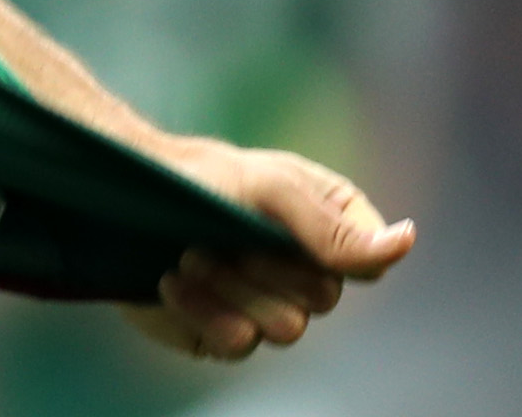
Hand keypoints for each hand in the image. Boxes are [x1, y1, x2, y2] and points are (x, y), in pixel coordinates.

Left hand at [121, 140, 415, 360]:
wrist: (115, 197)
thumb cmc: (194, 176)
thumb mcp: (267, 186)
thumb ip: (331, 225)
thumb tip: (406, 243)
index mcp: (327, 225)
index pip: (368, 264)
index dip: (323, 251)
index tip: (274, 220)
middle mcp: (301, 270)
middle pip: (323, 299)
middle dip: (267, 266)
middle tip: (222, 236)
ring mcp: (264, 304)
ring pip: (286, 329)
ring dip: (233, 289)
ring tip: (192, 255)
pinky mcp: (222, 332)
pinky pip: (237, 345)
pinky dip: (202, 311)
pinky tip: (171, 280)